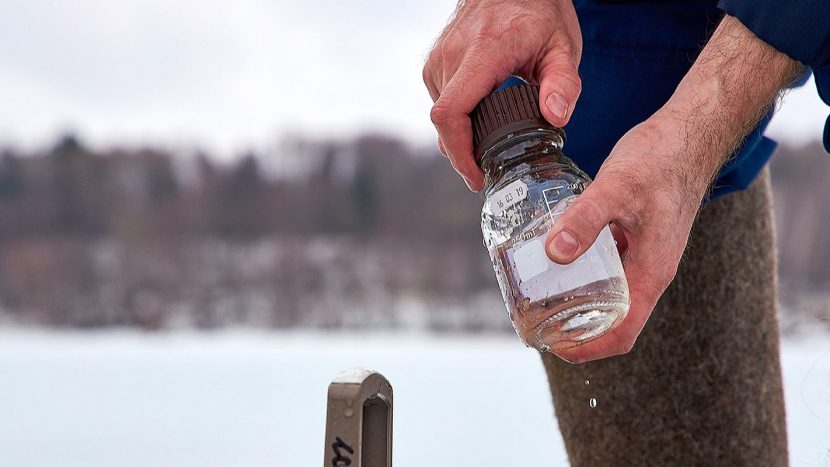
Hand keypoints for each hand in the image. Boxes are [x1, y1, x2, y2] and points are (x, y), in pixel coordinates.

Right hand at [423, 0, 581, 190]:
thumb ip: (564, 83)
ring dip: (462, 137)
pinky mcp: (434, 63)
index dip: (459, 153)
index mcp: (482, 54)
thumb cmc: (539, 12)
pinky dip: (458, 120)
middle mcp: (451, 57)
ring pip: (442, 116)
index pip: (451, 114)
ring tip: (490, 145)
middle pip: (446, 123)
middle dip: (465, 154)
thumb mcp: (563, 46)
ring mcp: (438, 59)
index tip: (476, 176)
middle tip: (491, 171)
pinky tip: (481, 122)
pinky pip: (441, 103)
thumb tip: (556, 117)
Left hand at [544, 110, 708, 362]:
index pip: (622, 333)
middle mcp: (649, 271)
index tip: (552, 346)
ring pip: (610, 295)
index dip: (587, 349)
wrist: (686, 134)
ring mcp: (643, 256)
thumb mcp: (617, 187)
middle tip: (535, 323)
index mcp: (651, 272)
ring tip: (539, 298)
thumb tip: (555, 253)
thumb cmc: (659, 159)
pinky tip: (555, 259)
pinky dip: (583, 274)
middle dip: (575, 331)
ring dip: (578, 304)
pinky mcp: (635, 239)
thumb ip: (586, 218)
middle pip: (613, 321)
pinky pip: (608, 269)